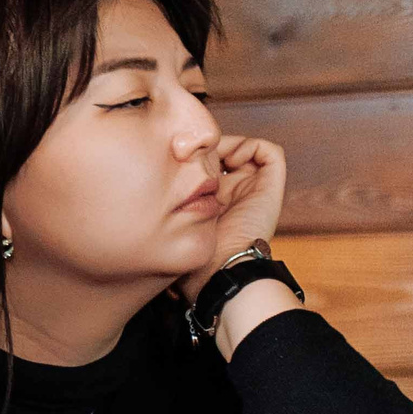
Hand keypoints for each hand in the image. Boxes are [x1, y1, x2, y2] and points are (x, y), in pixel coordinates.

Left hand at [178, 135, 286, 303]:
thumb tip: (139, 190)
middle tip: (195, 152)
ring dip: (230, 144)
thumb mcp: (174, 226)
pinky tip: (232, 160)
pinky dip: (251, 147)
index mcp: (217, 200)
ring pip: (248, 149)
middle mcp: (238, 191)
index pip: (208, 165)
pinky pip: (270, 153)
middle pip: (228, 153)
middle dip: (210, 146)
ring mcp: (257, 189)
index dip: (194, 156)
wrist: (223, 269)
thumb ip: (165, 209)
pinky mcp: (273, 187)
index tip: (177, 157)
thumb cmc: (196, 257)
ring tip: (214, 155)